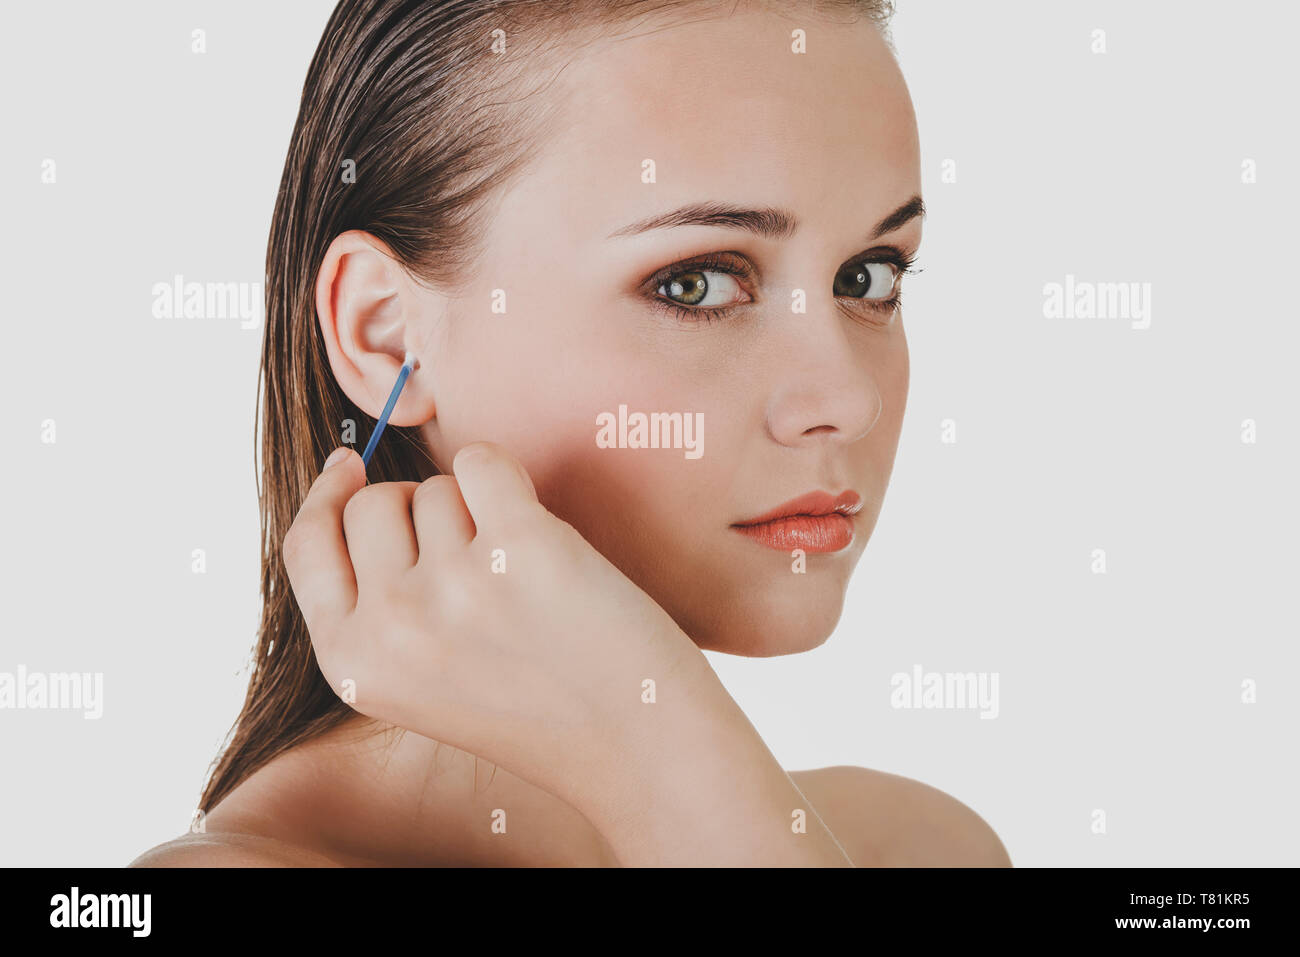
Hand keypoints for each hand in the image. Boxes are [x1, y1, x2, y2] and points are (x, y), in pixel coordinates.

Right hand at [281, 441, 715, 805]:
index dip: (326, 496)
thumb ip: (372, 603)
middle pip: (372, 504)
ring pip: (435, 488)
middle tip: (475, 557)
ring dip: (476, 512)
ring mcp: (452, 585)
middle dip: (418, 511)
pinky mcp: (519, 547)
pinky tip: (538, 532)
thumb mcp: (418, 680)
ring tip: (521, 580)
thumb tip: (348, 478)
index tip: (349, 465)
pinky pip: (483, 463)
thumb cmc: (535, 705)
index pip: (306, 547)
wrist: (633, 747)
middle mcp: (391, 626)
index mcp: (353, 665)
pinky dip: (507, 479)